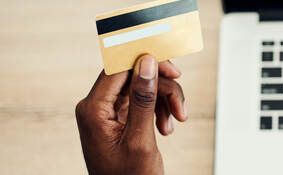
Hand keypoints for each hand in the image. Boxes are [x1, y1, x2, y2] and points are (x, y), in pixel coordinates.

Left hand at [75, 55, 187, 174]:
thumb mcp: (140, 139)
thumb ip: (143, 99)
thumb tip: (147, 63)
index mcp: (92, 109)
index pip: (118, 68)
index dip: (147, 64)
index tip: (173, 71)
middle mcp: (95, 106)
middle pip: (134, 76)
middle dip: (162, 89)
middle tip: (181, 108)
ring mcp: (107, 112)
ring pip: (142, 88)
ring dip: (164, 101)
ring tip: (176, 122)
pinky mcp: (118, 117)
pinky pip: (142, 101)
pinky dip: (159, 110)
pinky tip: (167, 127)